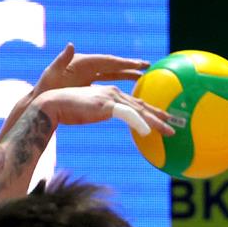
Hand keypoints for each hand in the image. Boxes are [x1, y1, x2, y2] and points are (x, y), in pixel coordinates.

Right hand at [35, 84, 172, 135]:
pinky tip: (148, 133)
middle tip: (174, 124)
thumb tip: (110, 116)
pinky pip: (127, 116)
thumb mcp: (90, 112)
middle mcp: (114, 93)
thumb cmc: (68, 110)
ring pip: (138, 111)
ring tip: (169, 130)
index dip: (150, 111)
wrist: (53, 104)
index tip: (163, 117)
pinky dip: (138, 123)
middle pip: (141, 106)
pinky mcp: (106, 105)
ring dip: (155, 122)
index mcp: (111, 94)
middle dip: (159, 115)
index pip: (135, 103)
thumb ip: (103, 113)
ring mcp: (111, 98)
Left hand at [37, 42, 149, 92]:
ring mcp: (89, 75)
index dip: (123, 63)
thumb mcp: (52, 73)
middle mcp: (88, 66)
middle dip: (130, 66)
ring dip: (127, 74)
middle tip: (147, 66)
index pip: (107, 62)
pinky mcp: (88, 85)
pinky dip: (119, 83)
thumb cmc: (45, 87)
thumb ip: (62, 59)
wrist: (41, 99)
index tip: (138, 64)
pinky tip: (128, 88)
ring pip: (112, 74)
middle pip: (113, 66)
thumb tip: (70, 45)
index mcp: (83, 62)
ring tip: (143, 75)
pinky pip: (107, 83)